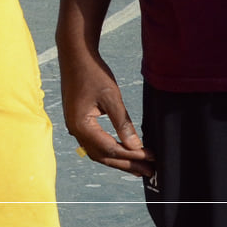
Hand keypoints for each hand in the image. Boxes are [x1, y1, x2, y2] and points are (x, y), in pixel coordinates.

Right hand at [58, 43, 153, 177]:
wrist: (75, 55)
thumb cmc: (92, 72)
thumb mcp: (111, 97)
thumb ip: (123, 124)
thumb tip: (135, 147)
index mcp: (81, 125)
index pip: (110, 149)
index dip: (132, 156)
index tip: (151, 158)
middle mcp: (75, 130)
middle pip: (103, 156)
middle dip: (127, 164)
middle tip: (150, 172)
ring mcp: (75, 126)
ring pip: (98, 152)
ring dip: (119, 160)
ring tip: (139, 167)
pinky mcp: (79, 121)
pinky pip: (95, 143)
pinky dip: (110, 150)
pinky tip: (123, 151)